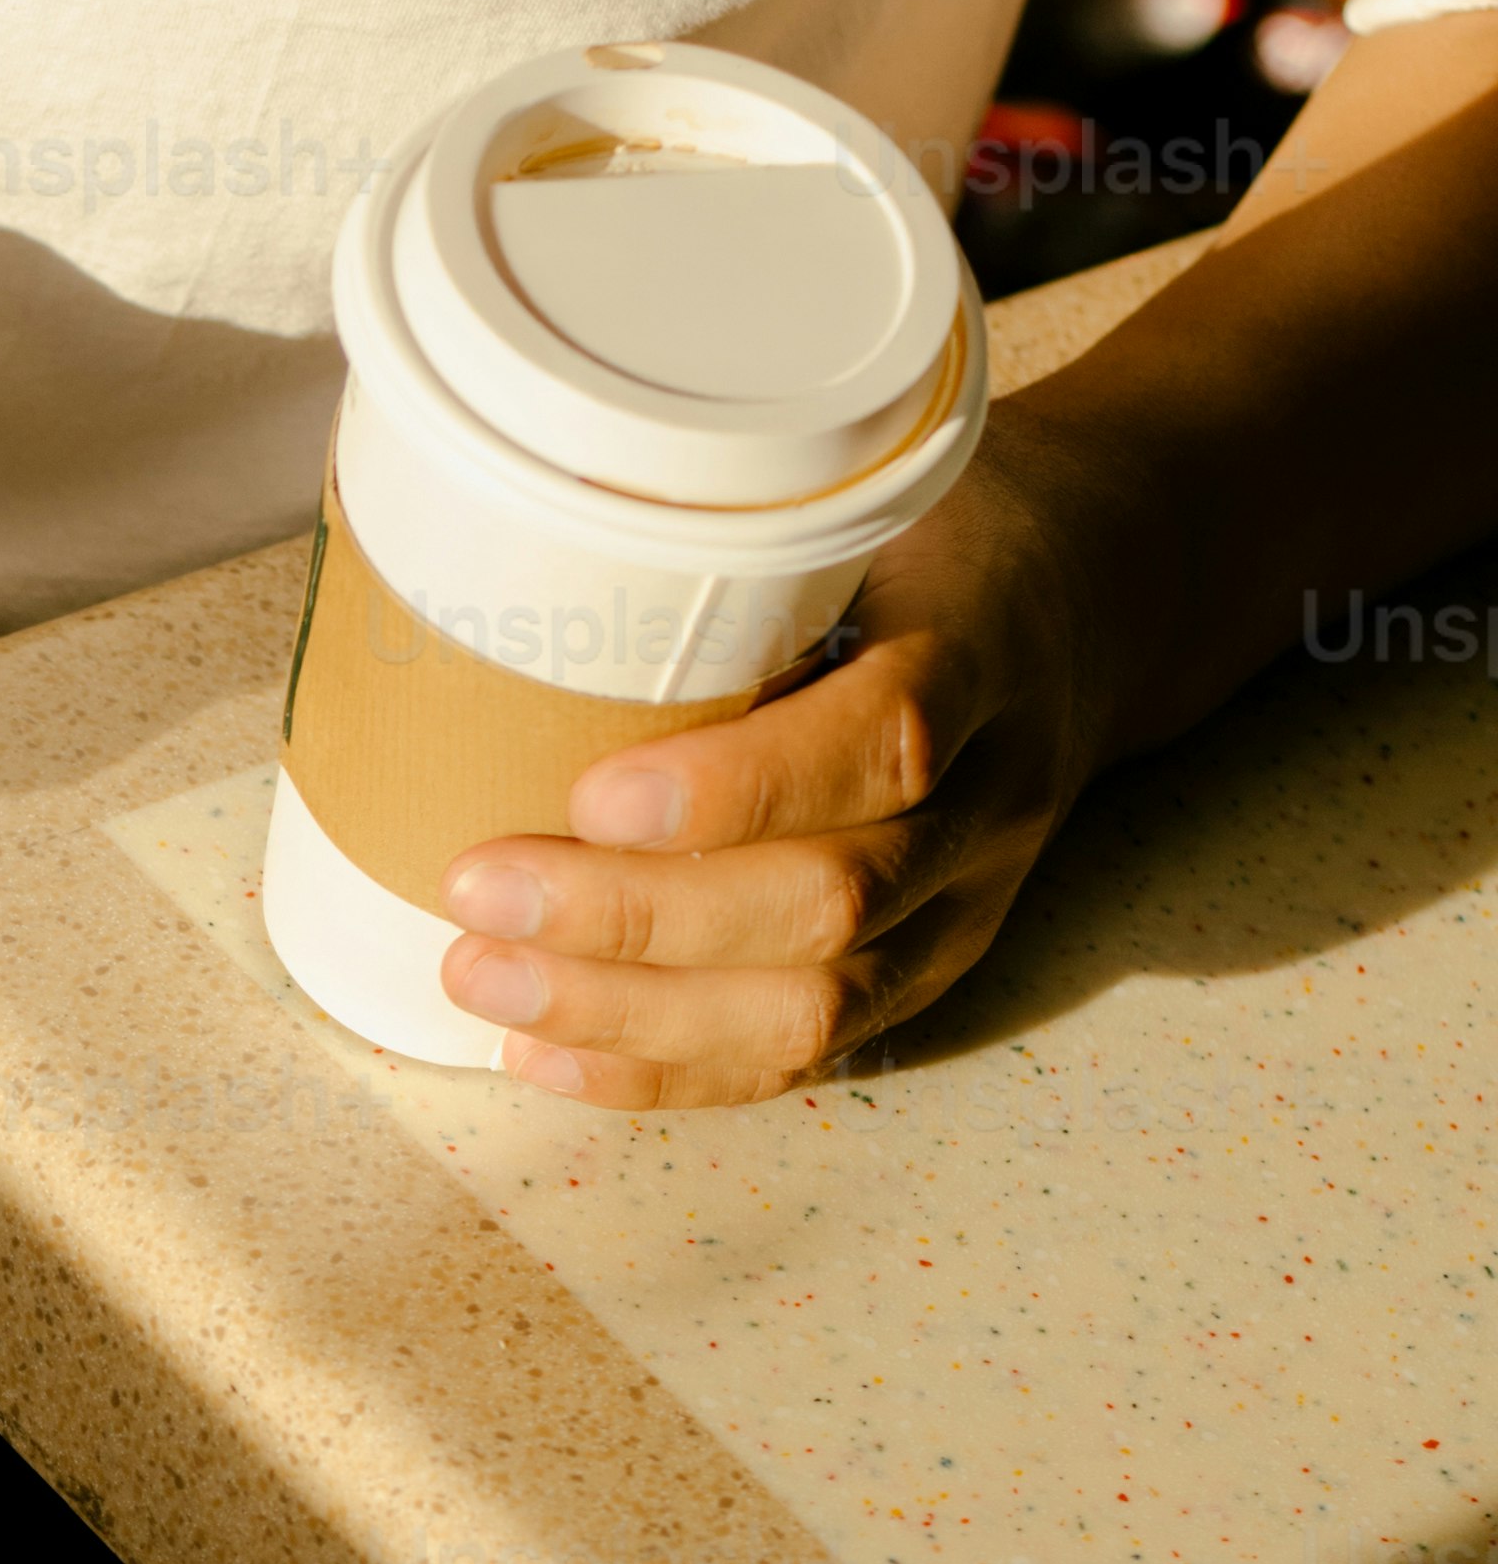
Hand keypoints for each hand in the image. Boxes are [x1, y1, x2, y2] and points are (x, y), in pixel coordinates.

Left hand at [433, 439, 1134, 1109]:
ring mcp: (967, 907)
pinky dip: (663, 1070)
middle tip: (478, 890)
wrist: (1085, 599)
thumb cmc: (927, 535)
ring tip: (482, 978)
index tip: (589, 795)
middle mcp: (991, 800)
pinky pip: (799, 1059)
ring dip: (629, 1012)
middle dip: (635, 918)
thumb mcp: (864, 493)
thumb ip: (740, 542)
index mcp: (983, 653)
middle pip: (830, 901)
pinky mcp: (926, 974)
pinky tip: (545, 1051)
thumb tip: (503, 560)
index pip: (881, 741)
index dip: (737, 790)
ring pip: (811, 1007)